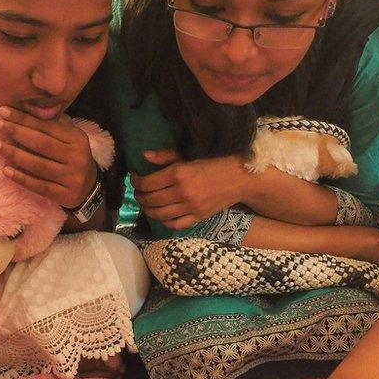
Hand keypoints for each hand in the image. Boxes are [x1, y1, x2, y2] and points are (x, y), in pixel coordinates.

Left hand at [0, 107, 97, 208]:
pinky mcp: (65, 195)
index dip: (24, 119)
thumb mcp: (70, 139)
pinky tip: (6, 170)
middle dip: (17, 132)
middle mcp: (76, 157)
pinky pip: (39, 186)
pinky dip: (22, 178)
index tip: (3, 111)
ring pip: (39, 165)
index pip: (47, 126)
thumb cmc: (72, 158)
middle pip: (42, 144)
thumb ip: (53, 125)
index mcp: (77, 139)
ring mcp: (71, 177)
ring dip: (15, 154)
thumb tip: (28, 107)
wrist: (89, 189)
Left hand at [131, 149, 246, 229]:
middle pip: (150, 199)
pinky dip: (163, 221)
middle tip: (139, 191)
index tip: (136, 178)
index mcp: (179, 173)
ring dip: (147, 209)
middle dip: (140, 196)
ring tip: (146, 203)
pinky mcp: (198, 217)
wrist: (242, 178)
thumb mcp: (191, 153)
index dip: (137, 181)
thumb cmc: (217, 161)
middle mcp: (182, 192)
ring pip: (159, 214)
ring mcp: (190, 207)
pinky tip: (161, 214)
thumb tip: (145, 156)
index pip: (147, 182)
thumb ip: (167, 156)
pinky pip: (174, 224)